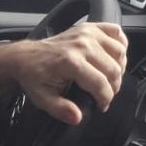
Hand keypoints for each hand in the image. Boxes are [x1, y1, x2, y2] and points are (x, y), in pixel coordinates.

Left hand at [12, 23, 128, 124]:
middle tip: (105, 95)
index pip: (101, 84)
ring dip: (119, 68)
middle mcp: (81, 45)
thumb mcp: (42, 98)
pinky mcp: (89, 27)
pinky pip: (115, 32)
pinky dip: (120, 44)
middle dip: (113, 87)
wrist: (24, 57)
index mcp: (70, 62)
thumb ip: (60, 109)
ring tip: (109, 79)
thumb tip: (77, 117)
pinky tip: (114, 57)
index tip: (101, 105)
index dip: (105, 99)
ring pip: (119, 52)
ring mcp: (86, 33)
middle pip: (113, 69)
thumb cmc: (33, 75)